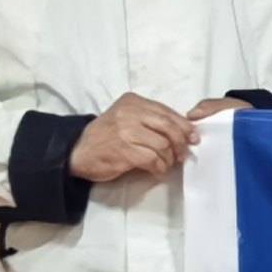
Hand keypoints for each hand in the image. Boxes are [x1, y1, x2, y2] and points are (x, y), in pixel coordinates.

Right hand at [70, 95, 198, 183]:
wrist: (77, 151)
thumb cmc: (106, 136)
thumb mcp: (126, 118)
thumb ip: (149, 120)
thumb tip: (183, 131)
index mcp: (133, 101)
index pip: (167, 112)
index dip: (184, 126)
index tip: (193, 137)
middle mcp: (129, 112)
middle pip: (168, 126)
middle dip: (181, 142)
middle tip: (183, 153)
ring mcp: (126, 131)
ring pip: (163, 144)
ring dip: (169, 157)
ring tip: (167, 163)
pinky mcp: (124, 150)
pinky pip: (152, 159)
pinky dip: (159, 167)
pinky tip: (157, 170)